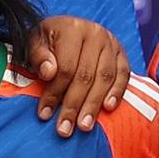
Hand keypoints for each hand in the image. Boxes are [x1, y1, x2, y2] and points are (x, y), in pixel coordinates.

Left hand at [26, 15, 130, 135]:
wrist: (65, 28)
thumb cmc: (48, 40)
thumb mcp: (34, 43)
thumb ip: (38, 56)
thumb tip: (48, 73)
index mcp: (72, 29)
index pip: (65, 67)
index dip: (54, 92)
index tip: (44, 114)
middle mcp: (95, 33)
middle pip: (86, 75)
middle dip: (74, 105)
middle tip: (65, 129)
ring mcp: (111, 43)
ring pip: (105, 78)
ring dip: (94, 105)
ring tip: (84, 126)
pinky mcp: (122, 53)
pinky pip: (124, 75)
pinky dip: (117, 92)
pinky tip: (108, 108)